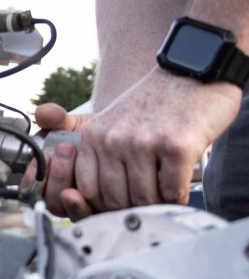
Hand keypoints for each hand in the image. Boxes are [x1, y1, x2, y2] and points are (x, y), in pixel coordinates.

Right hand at [21, 103, 94, 219]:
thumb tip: (41, 112)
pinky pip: (90, 216)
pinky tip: (97, 183)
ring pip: (67, 209)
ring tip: (80, 156)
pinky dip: (89, 203)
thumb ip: (55, 118)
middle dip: (55, 175)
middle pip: (49, 200)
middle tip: (65, 148)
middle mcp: (59, 196)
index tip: (45, 154)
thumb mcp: (73, 124)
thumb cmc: (94, 134)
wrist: (122, 140)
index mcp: (45, 178)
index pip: (30, 188)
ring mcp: (79, 206)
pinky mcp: (99, 213)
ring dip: (70, 184)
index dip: (34, 175)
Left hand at [74, 68, 239, 212]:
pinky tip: (180, 188)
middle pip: (114, 199)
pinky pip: (172, 191)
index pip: (87, 190)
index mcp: (93, 135)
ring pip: (144, 199)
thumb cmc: (155, 104)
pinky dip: (177, 198)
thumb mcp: (113, 122)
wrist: (191, 70)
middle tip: (146, 204)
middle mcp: (113, 139)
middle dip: (131, 208)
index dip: (103, 206)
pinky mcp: (176, 146)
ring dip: (156, 204)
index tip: (118, 205)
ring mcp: (144, 142)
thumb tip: (87, 202)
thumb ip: (99, 157)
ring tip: (163, 195)